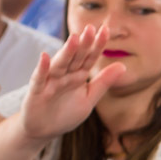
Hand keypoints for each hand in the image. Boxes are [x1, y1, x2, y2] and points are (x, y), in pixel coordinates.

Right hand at [20, 24, 126, 141]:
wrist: (43, 130)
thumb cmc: (65, 113)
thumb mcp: (89, 98)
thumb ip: (103, 82)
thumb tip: (123, 66)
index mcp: (78, 75)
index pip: (90, 57)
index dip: (97, 45)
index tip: (106, 30)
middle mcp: (65, 75)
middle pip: (76, 57)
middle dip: (84, 44)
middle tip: (92, 28)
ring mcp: (50, 81)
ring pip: (60, 64)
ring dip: (67, 52)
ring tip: (75, 38)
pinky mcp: (37, 91)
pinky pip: (39, 78)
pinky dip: (42, 68)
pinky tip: (44, 57)